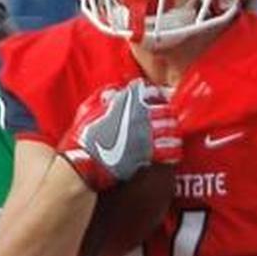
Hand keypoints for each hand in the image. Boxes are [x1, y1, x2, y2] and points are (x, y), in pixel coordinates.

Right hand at [60, 82, 181, 192]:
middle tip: (167, 119)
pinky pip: (170, 151)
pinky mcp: (148, 153)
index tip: (154, 99)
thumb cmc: (84, 138)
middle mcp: (139, 115)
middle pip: (165, 110)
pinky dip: (173, 151)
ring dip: (172, 132)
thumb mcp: (87, 110)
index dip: (153, 95)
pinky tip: (172, 153)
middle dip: (166, 115)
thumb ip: (101, 98)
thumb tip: (113, 91)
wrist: (85, 164)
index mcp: (125, 102)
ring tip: (171, 136)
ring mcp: (145, 134)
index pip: (148, 91)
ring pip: (171, 130)